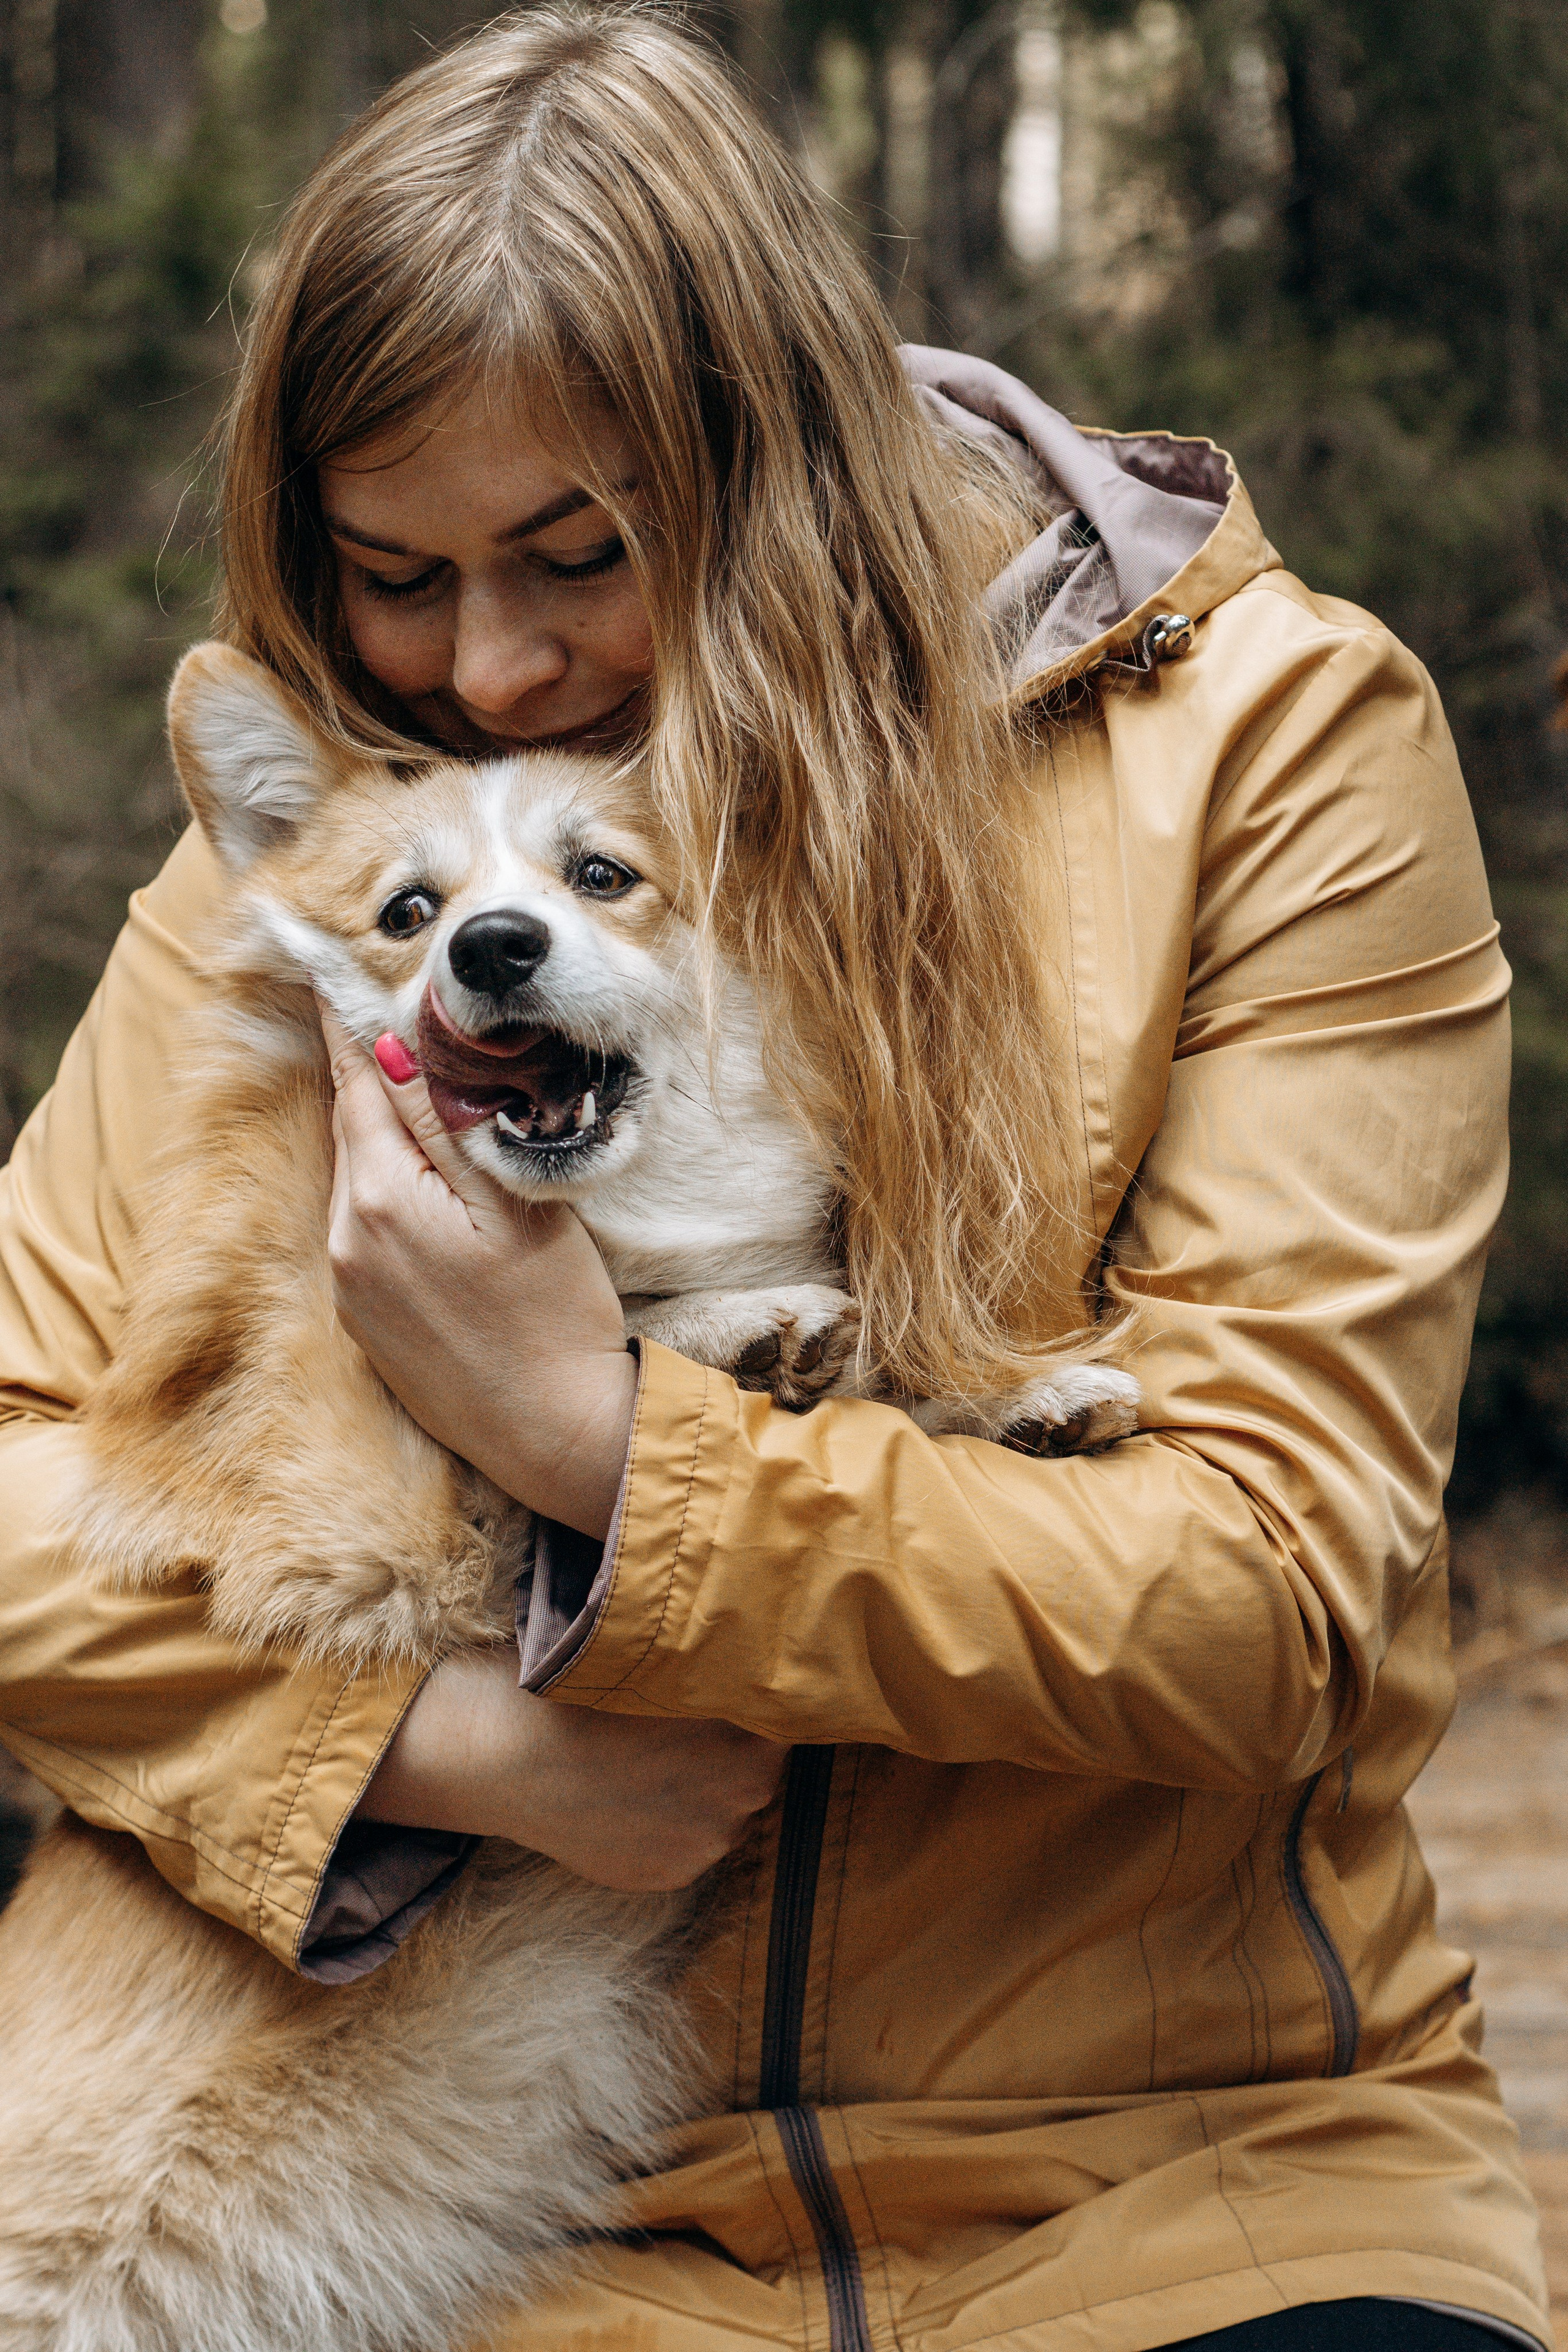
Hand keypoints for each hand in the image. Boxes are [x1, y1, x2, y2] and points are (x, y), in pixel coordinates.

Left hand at [320, 1002, 635, 1537]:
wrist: (554, 1436)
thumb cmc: (554, 1318)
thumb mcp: (516, 1204)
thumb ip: (450, 1125)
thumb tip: (397, 1048)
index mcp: (380, 1200)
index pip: (355, 1084)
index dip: (347, 1024)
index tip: (331, 970)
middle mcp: (346, 1241)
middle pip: (355, 1130)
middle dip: (372, 1076)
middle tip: (391, 1014)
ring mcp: (350, 1286)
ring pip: (361, 1180)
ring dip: (387, 1139)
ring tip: (426, 1097)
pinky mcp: (366, 1322)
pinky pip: (367, 1231)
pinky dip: (390, 1195)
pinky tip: (434, 1193)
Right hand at [360, 1648, 787, 1888]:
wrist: (510, 1755)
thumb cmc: (583, 1693)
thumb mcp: (662, 1666)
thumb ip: (718, 1679)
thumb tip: (755, 1666)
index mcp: (749, 1737)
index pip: (783, 1721)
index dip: (758, 1703)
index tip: (732, 1691)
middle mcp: (742, 1797)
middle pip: (760, 1769)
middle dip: (735, 1750)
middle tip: (689, 1726)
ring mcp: (707, 1843)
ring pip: (728, 1812)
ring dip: (706, 1791)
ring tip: (653, 1764)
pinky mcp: (671, 1876)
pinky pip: (691, 1846)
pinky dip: (673, 1826)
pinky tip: (632, 1799)